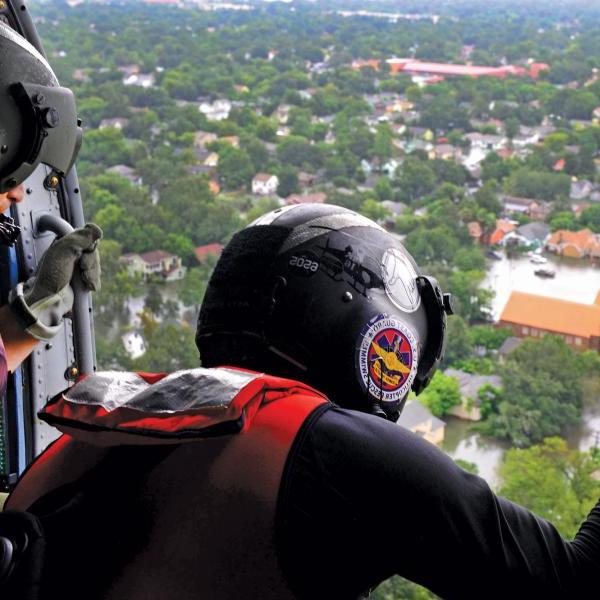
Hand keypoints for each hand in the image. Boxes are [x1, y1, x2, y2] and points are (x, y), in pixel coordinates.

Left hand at [9, 224, 101, 339]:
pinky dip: (93, 282)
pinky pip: (96, 277)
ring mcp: (78, 268)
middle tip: (82, 269)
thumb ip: (79, 239)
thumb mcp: (62, 252)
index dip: (90, 245)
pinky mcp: (82, 280)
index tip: (86, 251)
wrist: (48, 300)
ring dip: (92, 274)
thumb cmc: (50, 276)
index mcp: (66, 244)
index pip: (88, 238)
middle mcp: (72, 254)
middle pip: (94, 253)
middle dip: (91, 262)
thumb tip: (97, 230)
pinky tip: (87, 286)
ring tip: (84, 281)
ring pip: (96, 266)